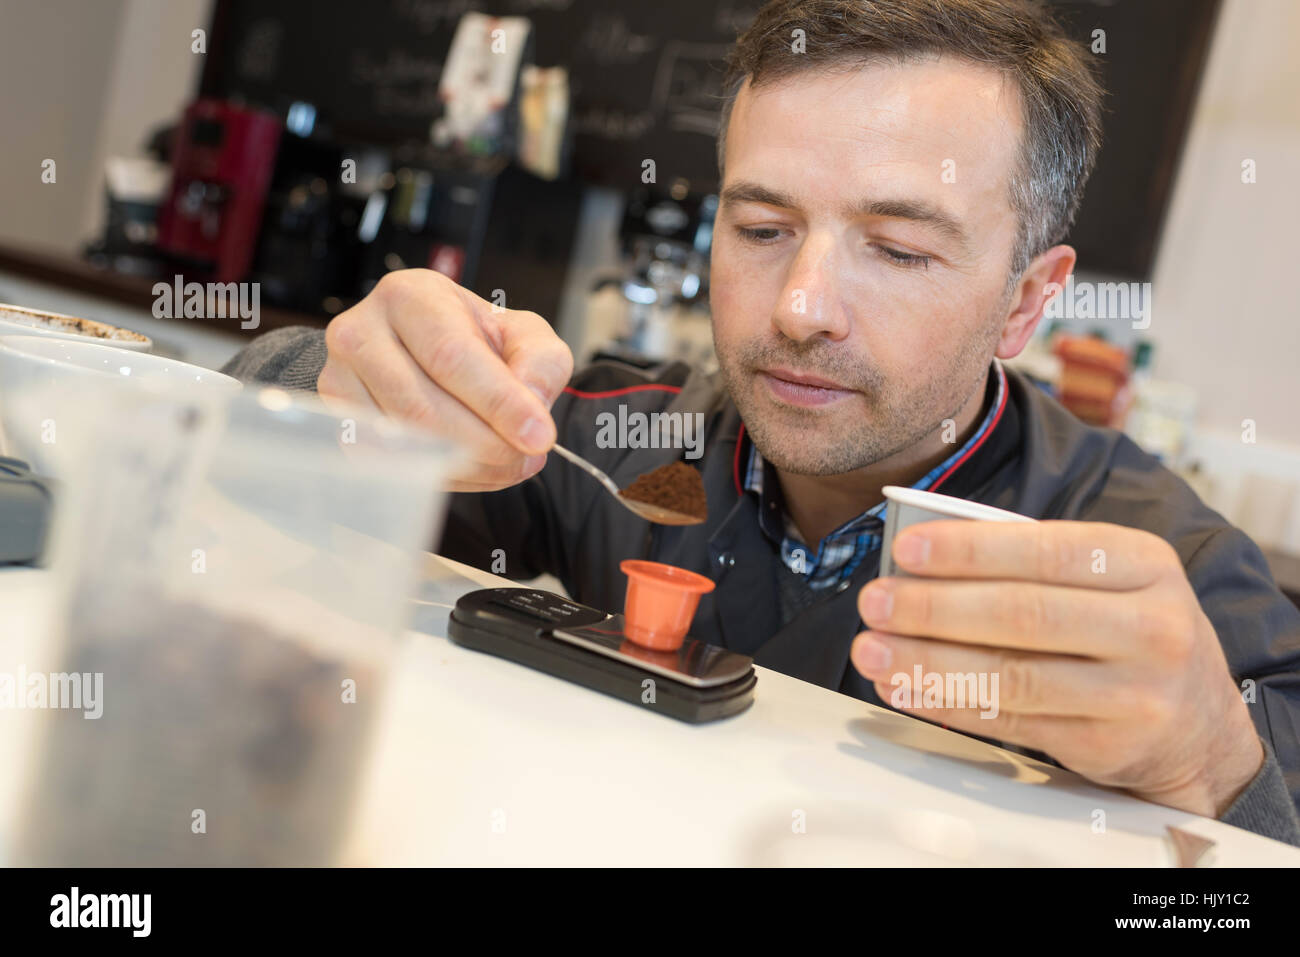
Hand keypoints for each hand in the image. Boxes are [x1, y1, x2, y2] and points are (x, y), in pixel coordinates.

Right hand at [318, 268, 572, 491]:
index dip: (498, 402)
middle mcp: (361, 332)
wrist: (419, 351)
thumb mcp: (522, 335)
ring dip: (467, 465)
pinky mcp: (336, 422)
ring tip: (506, 462)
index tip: (539, 437)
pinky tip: (469, 466)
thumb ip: (541, 362)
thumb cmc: (472, 340)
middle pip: (424, 407)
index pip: (452, 355)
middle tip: (527, 460)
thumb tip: (531, 407)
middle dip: (486, 445)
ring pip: (405, 442)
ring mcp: (338, 379)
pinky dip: (439, 476)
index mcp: (410, 297)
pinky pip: (387, 465)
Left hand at [851, 520, 1264, 817]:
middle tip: (876, 601)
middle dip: (933, 607)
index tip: (906, 550)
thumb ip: (1032, 563)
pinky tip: (906, 687)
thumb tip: (924, 558)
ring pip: (1010, 674)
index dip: (968, 550)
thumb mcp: (1110, 580)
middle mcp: (1150, 626)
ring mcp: (1134, 691)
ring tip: (873, 649)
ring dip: (927, 661)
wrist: (1199, 727)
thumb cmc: (1130, 634)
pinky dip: (948, 703)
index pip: (1045, 549)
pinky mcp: (1108, 743)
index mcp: (1144, 563)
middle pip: (1022, 614)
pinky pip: (1010, 721)